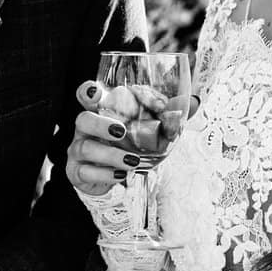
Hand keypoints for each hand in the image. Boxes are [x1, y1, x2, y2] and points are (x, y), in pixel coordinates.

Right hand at [64, 81, 181, 196]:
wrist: (113, 178)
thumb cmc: (129, 147)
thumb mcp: (148, 132)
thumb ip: (168, 116)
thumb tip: (193, 101)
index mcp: (100, 114)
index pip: (87, 96)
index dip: (87, 92)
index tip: (94, 92)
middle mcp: (85, 130)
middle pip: (83, 119)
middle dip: (100, 124)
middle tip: (121, 131)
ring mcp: (78, 151)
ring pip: (86, 147)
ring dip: (110, 154)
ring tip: (133, 161)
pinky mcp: (77, 172)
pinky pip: (86, 171)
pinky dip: (104, 174)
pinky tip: (120, 176)